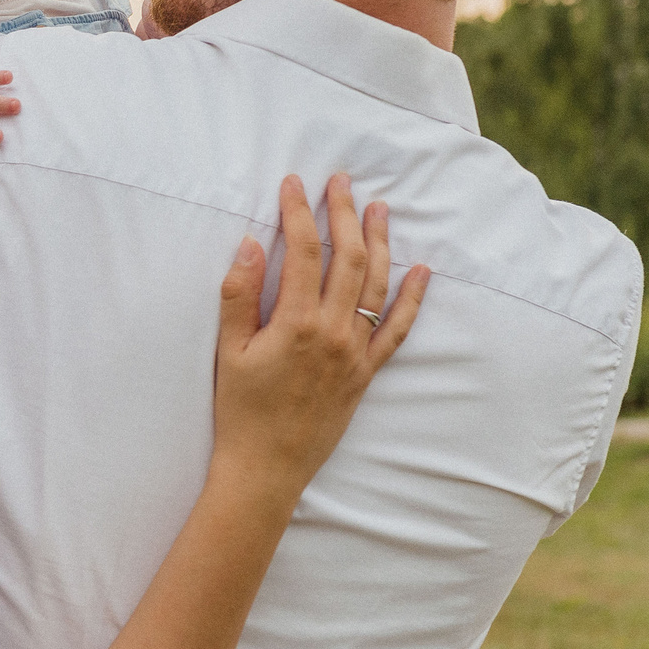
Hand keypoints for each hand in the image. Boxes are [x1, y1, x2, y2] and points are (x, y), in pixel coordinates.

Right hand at [210, 174, 425, 485]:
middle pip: (347, 259)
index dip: (300, 213)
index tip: (295, 184)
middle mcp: (333, 333)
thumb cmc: (240, 409)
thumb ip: (239, 295)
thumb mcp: (228, 351)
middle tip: (341, 182)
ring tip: (379, 208)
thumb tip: (251, 245)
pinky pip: (397, 329)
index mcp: (295, 324)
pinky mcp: (366, 372)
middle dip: (343, 214)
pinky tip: (420, 271)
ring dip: (379, 242)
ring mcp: (355, 352)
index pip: (304, 253)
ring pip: (376, 285)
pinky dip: (412, 298)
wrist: (267, 466)